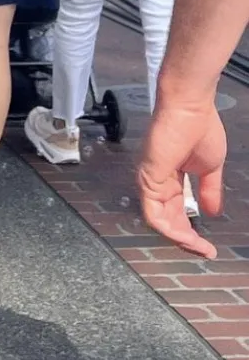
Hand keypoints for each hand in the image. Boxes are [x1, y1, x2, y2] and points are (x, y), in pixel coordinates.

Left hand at [139, 94, 226, 258]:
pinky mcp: (148, 177)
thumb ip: (208, 191)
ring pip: (158, 221)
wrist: (191, 107)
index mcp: (170, 178)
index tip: (208, 246)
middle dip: (186, 240)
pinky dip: (169, 230)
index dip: (191, 231)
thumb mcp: (210, 168)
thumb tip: (211, 212)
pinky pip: (153, 212)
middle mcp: (157, 181)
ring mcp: (150, 179)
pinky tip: (186, 237)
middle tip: (204, 252)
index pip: (175, 212)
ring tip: (198, 248)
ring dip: (179, 239)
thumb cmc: (199, 128)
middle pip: (166, 220)